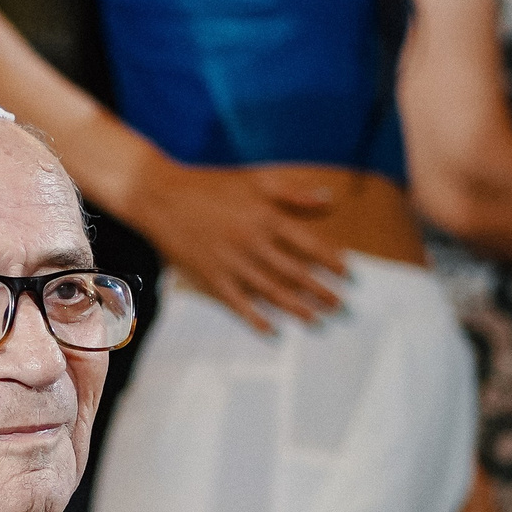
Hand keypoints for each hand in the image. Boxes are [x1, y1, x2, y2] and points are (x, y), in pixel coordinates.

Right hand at [116, 158, 347, 332]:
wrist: (161, 196)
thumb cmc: (210, 185)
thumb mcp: (255, 180)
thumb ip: (293, 194)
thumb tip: (328, 200)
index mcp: (267, 218)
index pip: (310, 246)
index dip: (332, 263)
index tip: (349, 277)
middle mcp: (254, 243)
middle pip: (296, 274)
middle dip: (322, 292)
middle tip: (342, 308)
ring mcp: (232, 263)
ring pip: (272, 292)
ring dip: (297, 309)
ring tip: (317, 321)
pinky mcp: (210, 277)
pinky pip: (238, 304)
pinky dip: (256, 319)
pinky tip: (272, 331)